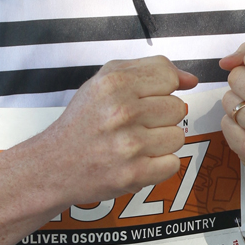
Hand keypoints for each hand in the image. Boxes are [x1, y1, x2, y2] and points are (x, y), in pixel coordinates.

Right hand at [42, 56, 197, 207]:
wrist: (54, 164)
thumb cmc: (82, 123)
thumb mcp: (105, 81)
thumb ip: (149, 70)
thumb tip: (190, 79)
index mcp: (115, 83)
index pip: (169, 77)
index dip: (162, 89)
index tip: (147, 99)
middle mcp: (122, 112)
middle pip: (178, 108)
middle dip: (160, 117)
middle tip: (135, 124)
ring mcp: (130, 145)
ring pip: (178, 137)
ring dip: (161, 142)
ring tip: (135, 143)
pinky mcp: (135, 174)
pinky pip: (173, 164)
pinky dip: (159, 165)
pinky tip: (138, 160)